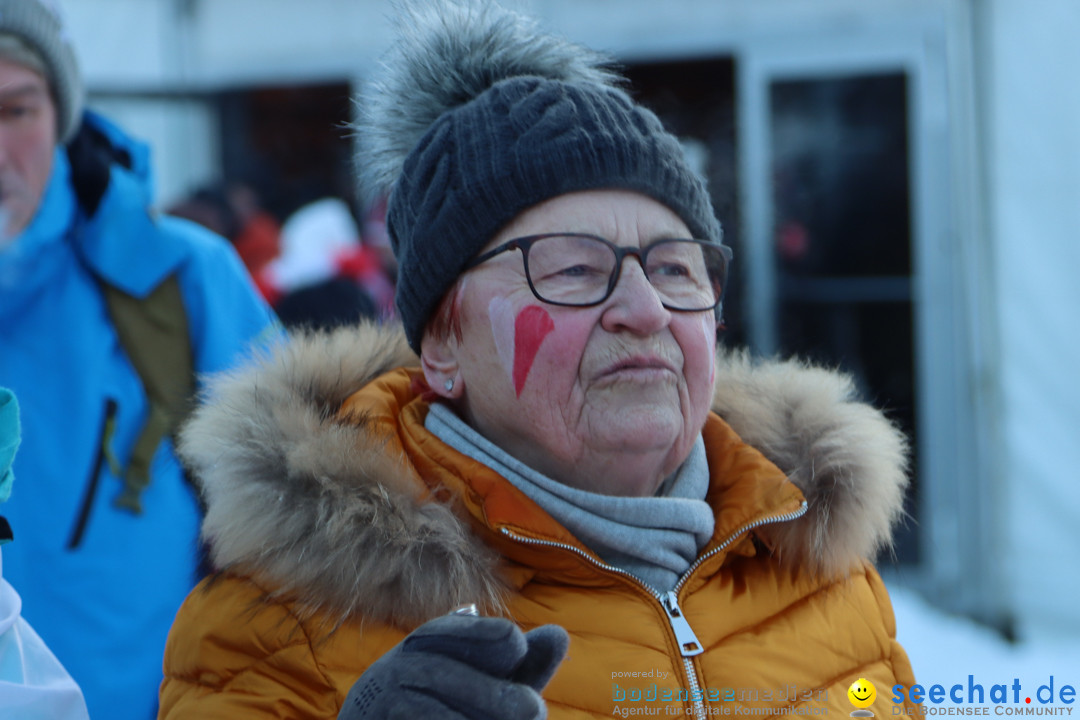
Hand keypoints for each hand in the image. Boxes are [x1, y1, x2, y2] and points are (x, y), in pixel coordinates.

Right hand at [338, 614, 568, 719]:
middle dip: (491, 691)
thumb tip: (559, 634)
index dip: (482, 636)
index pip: (447, 631)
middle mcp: (393, 668)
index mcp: (422, 647)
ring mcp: (374, 702)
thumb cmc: (449, 710)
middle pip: (442, 673)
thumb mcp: (490, 688)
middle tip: (535, 709)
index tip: (516, 643)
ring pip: (426, 710)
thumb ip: (522, 667)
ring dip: (470, 719)